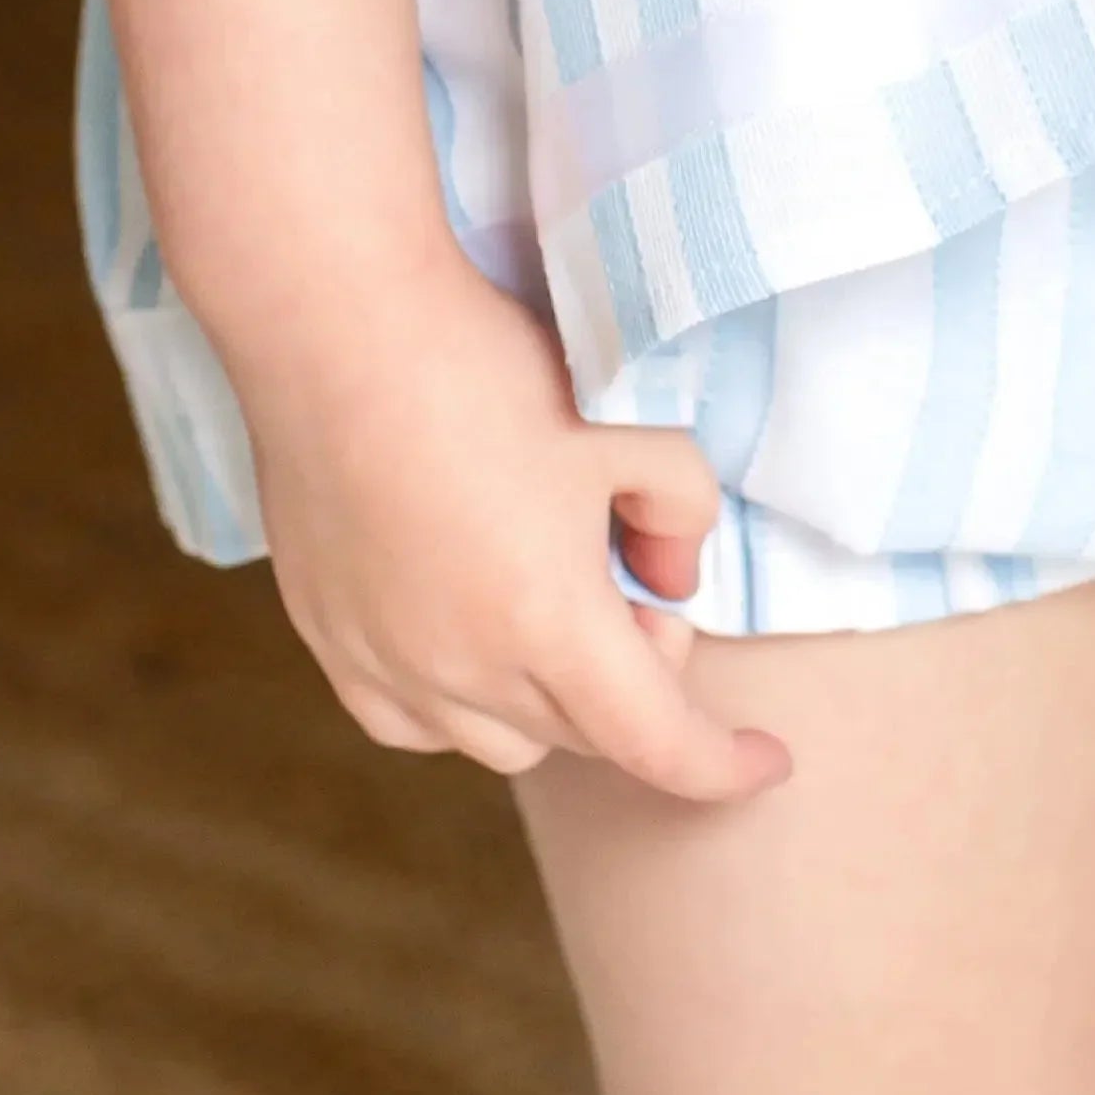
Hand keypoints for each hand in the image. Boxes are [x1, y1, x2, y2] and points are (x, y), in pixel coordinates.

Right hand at [231, 243, 789, 801]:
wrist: (338, 331)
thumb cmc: (488, 372)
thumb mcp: (628, 429)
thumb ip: (680, 516)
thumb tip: (670, 583)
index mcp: (548, 625)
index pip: (656, 744)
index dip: (721, 764)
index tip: (767, 760)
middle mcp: (462, 670)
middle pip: (585, 737)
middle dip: (637, 689)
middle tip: (636, 594)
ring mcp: (384, 664)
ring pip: (499, 739)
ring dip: (553, 701)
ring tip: (551, 602)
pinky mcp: (328, 640)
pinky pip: (413, 721)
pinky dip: (462, 703)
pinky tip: (468, 629)